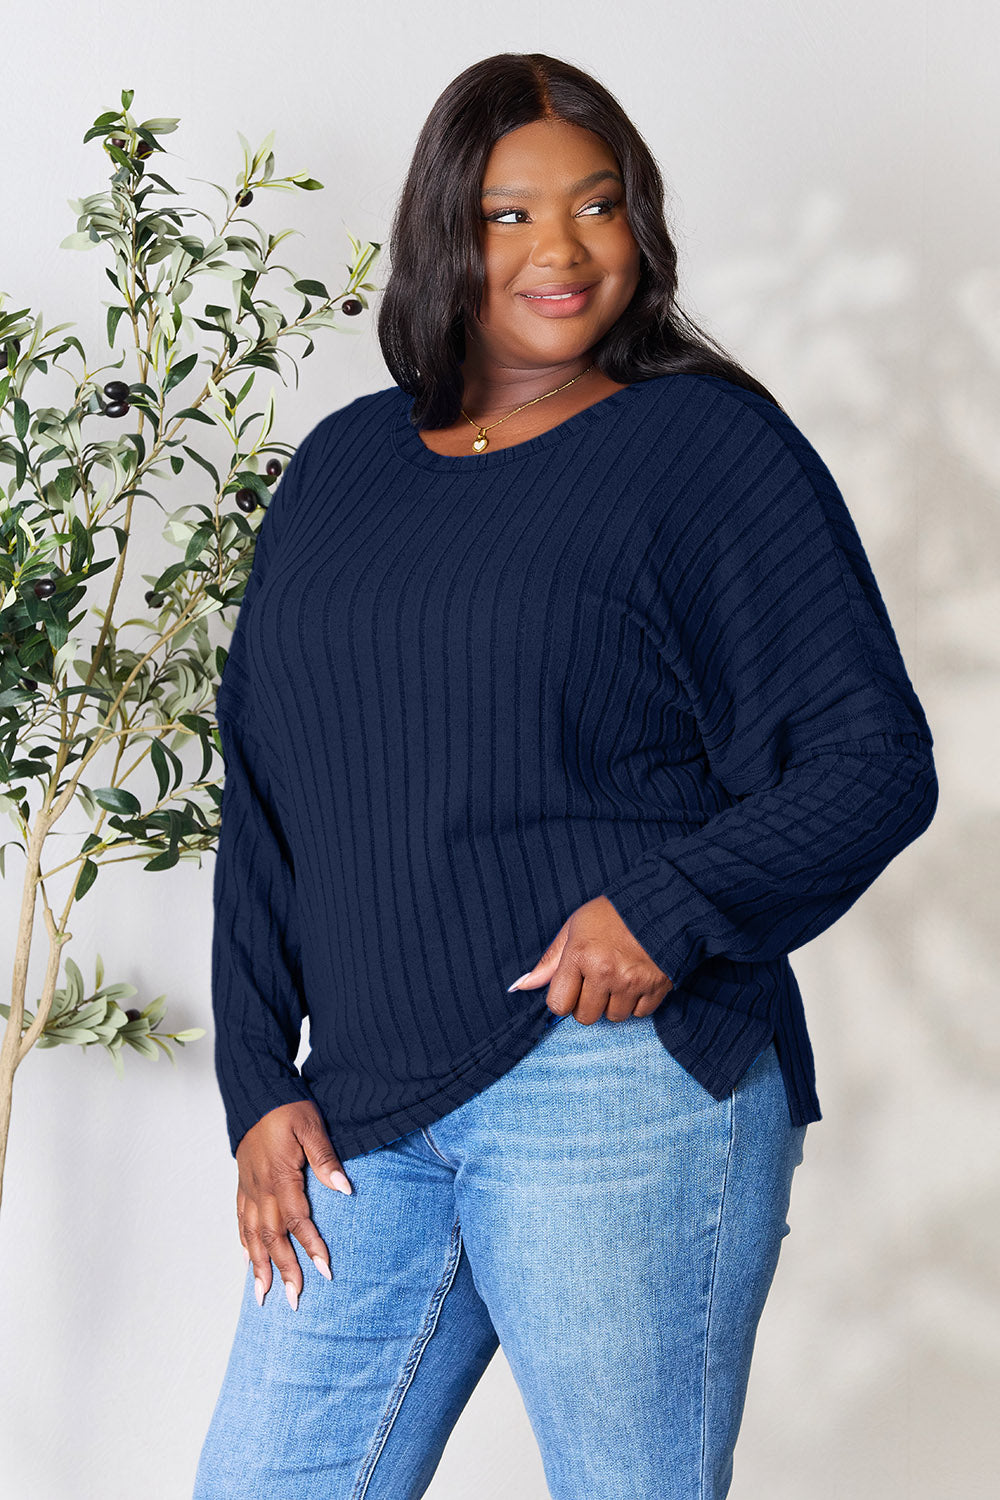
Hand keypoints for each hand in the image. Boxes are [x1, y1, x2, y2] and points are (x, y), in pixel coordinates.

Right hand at [235, 1099, 352, 1311]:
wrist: (256, 1093)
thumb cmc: (288, 1108)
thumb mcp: (312, 1126)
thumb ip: (326, 1159)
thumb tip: (344, 1189)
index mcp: (282, 1177)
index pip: (298, 1220)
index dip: (311, 1247)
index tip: (325, 1272)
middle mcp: (262, 1188)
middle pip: (273, 1237)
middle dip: (284, 1270)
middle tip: (294, 1301)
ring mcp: (249, 1188)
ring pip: (252, 1235)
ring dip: (259, 1267)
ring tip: (262, 1296)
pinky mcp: (243, 1184)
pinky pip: (241, 1220)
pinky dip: (244, 1243)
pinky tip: (247, 1261)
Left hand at [510, 895, 673, 1023]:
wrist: (660, 902)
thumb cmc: (611, 914)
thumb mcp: (574, 929)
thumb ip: (549, 961)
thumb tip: (521, 986)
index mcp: (580, 955)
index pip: (558, 1005)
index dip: (563, 998)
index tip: (572, 985)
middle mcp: (605, 971)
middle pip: (585, 1016)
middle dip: (587, 1002)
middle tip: (596, 980)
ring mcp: (632, 981)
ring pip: (613, 1017)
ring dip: (613, 1003)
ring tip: (618, 977)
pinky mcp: (657, 986)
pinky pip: (639, 1014)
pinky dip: (636, 1002)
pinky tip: (636, 980)